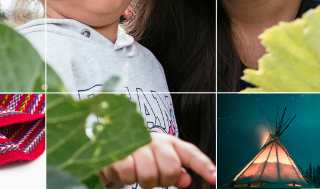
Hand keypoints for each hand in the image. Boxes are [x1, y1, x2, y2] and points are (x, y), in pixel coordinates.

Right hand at [98, 133, 216, 188]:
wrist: (105, 143)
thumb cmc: (137, 156)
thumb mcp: (158, 163)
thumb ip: (175, 172)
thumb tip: (186, 181)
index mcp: (168, 142)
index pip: (190, 153)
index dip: (204, 166)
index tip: (214, 178)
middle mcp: (154, 138)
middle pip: (171, 169)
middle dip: (163, 180)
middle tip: (153, 177)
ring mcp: (135, 141)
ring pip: (148, 176)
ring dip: (141, 181)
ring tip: (135, 172)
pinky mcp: (116, 148)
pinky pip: (128, 173)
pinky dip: (125, 178)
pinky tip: (121, 169)